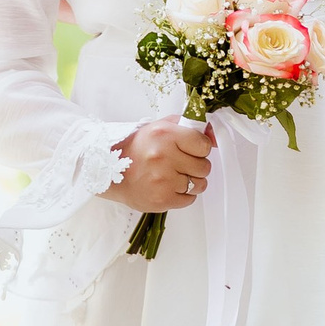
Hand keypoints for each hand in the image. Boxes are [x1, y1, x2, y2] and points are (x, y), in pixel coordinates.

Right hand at [100, 115, 214, 212]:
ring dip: (191, 182)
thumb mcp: (160, 127)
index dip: (200, 148)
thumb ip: (188, 126)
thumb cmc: (137, 149)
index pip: (203, 145)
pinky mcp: (162, 198)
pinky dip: (182, 195)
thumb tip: (214, 136)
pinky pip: (190, 199)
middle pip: (204, 166)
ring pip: (199, 184)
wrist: (110, 173)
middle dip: (196, 166)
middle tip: (180, 164)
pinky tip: (169, 186)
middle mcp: (163, 156)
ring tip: (174, 176)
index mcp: (164, 135)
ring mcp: (163, 179)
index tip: (191, 149)